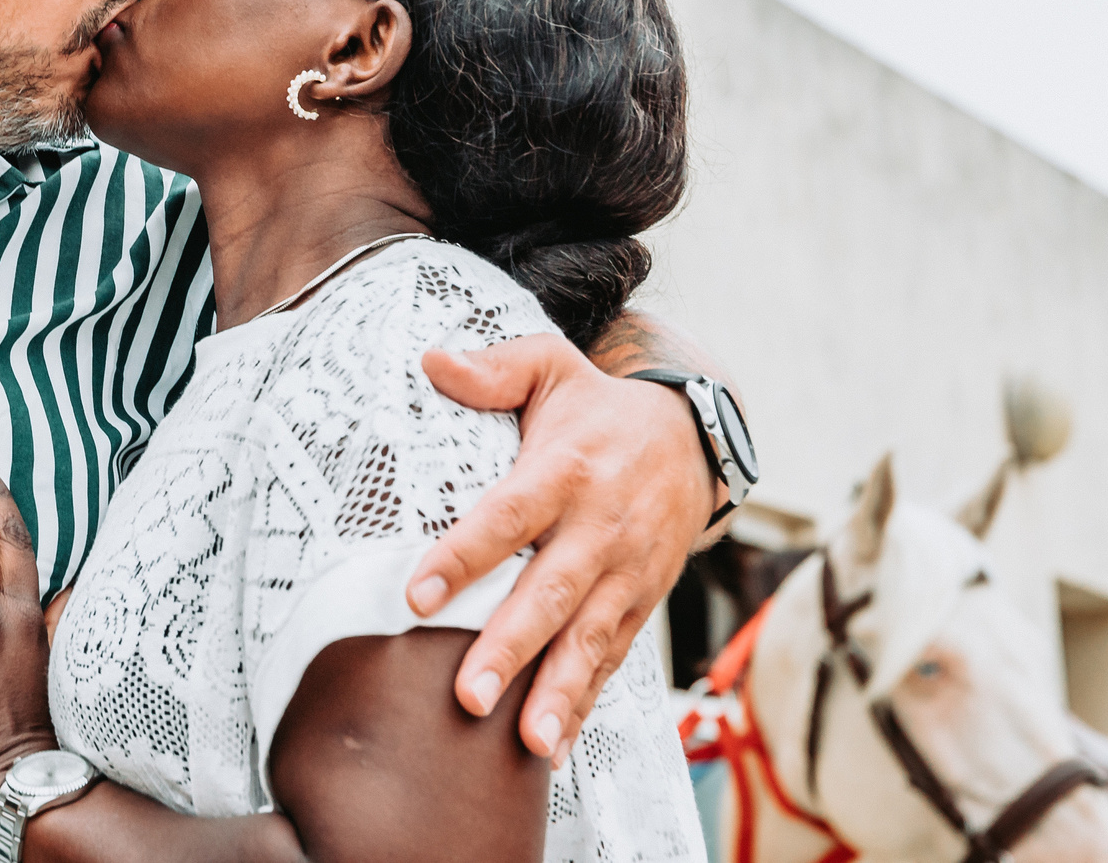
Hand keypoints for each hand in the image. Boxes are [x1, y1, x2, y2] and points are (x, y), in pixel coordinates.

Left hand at [403, 335, 710, 759]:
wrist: (691, 437)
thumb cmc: (597, 407)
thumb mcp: (550, 368)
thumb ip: (492, 369)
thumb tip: (431, 361)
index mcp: (566, 468)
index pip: (509, 516)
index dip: (464, 556)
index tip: (416, 596)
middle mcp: (600, 526)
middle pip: (550, 593)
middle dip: (510, 647)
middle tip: (468, 696)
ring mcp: (626, 571)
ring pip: (588, 639)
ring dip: (557, 693)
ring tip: (525, 740)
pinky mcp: (639, 601)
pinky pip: (611, 658)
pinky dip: (585, 703)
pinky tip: (552, 746)